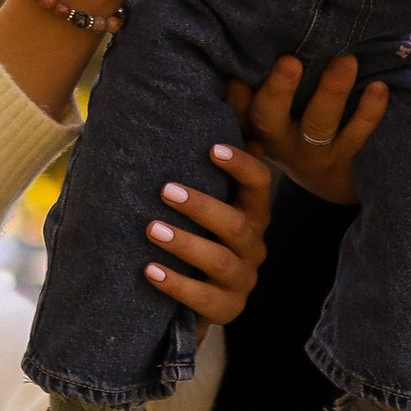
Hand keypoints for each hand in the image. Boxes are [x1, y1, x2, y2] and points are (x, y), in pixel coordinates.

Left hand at [141, 139, 273, 319]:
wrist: (195, 299)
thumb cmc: (198, 236)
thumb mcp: (205, 203)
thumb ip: (209, 165)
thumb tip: (221, 100)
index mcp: (252, 214)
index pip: (259, 184)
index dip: (240, 166)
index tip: (211, 148)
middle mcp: (253, 246)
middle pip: (237, 224)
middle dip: (201, 206)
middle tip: (165, 191)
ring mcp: (243, 280)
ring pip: (219, 260)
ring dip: (185, 243)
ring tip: (151, 229)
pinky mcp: (228, 310)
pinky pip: (204, 298)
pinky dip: (176, 283)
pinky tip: (150, 270)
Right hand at [228, 55, 388, 208]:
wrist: (331, 181)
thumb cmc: (297, 129)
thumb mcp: (273, 117)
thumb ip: (259, 89)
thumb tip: (252, 48)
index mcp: (256, 126)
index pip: (237, 105)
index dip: (233, 91)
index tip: (236, 69)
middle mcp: (280, 143)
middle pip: (270, 117)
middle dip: (278, 89)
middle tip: (289, 60)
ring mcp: (314, 156)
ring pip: (318, 125)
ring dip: (331, 91)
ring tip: (346, 60)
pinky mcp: (346, 163)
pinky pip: (357, 137)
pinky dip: (369, 112)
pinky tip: (379, 87)